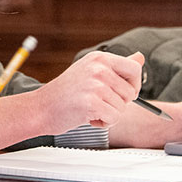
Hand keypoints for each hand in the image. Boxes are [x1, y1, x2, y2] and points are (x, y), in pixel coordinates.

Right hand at [1, 51, 142, 135]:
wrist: (40, 108)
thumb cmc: (66, 93)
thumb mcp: (90, 72)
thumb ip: (116, 66)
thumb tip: (140, 57)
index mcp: (99, 58)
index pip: (134, 68)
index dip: (134, 85)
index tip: (122, 92)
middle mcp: (98, 68)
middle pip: (131, 92)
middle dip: (119, 102)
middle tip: (97, 102)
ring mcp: (95, 84)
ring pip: (122, 107)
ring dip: (109, 114)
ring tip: (89, 108)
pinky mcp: (92, 102)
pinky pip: (114, 118)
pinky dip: (103, 123)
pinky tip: (88, 117)